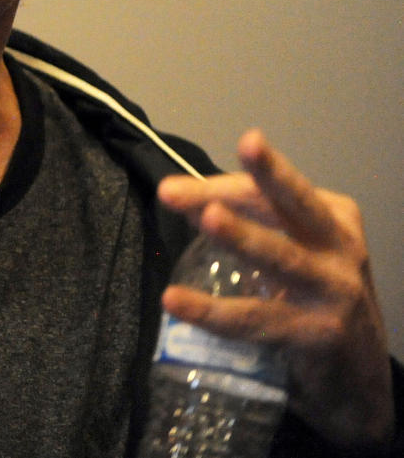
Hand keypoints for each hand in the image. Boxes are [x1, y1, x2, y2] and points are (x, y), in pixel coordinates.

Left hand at [157, 130, 393, 447]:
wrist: (358, 378)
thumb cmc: (317, 299)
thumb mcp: (295, 252)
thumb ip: (250, 225)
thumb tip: (187, 200)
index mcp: (334, 219)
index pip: (271, 193)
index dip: (221, 185)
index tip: (173, 187)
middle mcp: (341, 248)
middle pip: (292, 206)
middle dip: (262, 176)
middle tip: (231, 153)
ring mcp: (335, 291)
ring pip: (281, 258)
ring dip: (243, 236)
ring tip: (206, 218)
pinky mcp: (319, 334)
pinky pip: (257, 319)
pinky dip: (213, 312)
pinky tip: (175, 301)